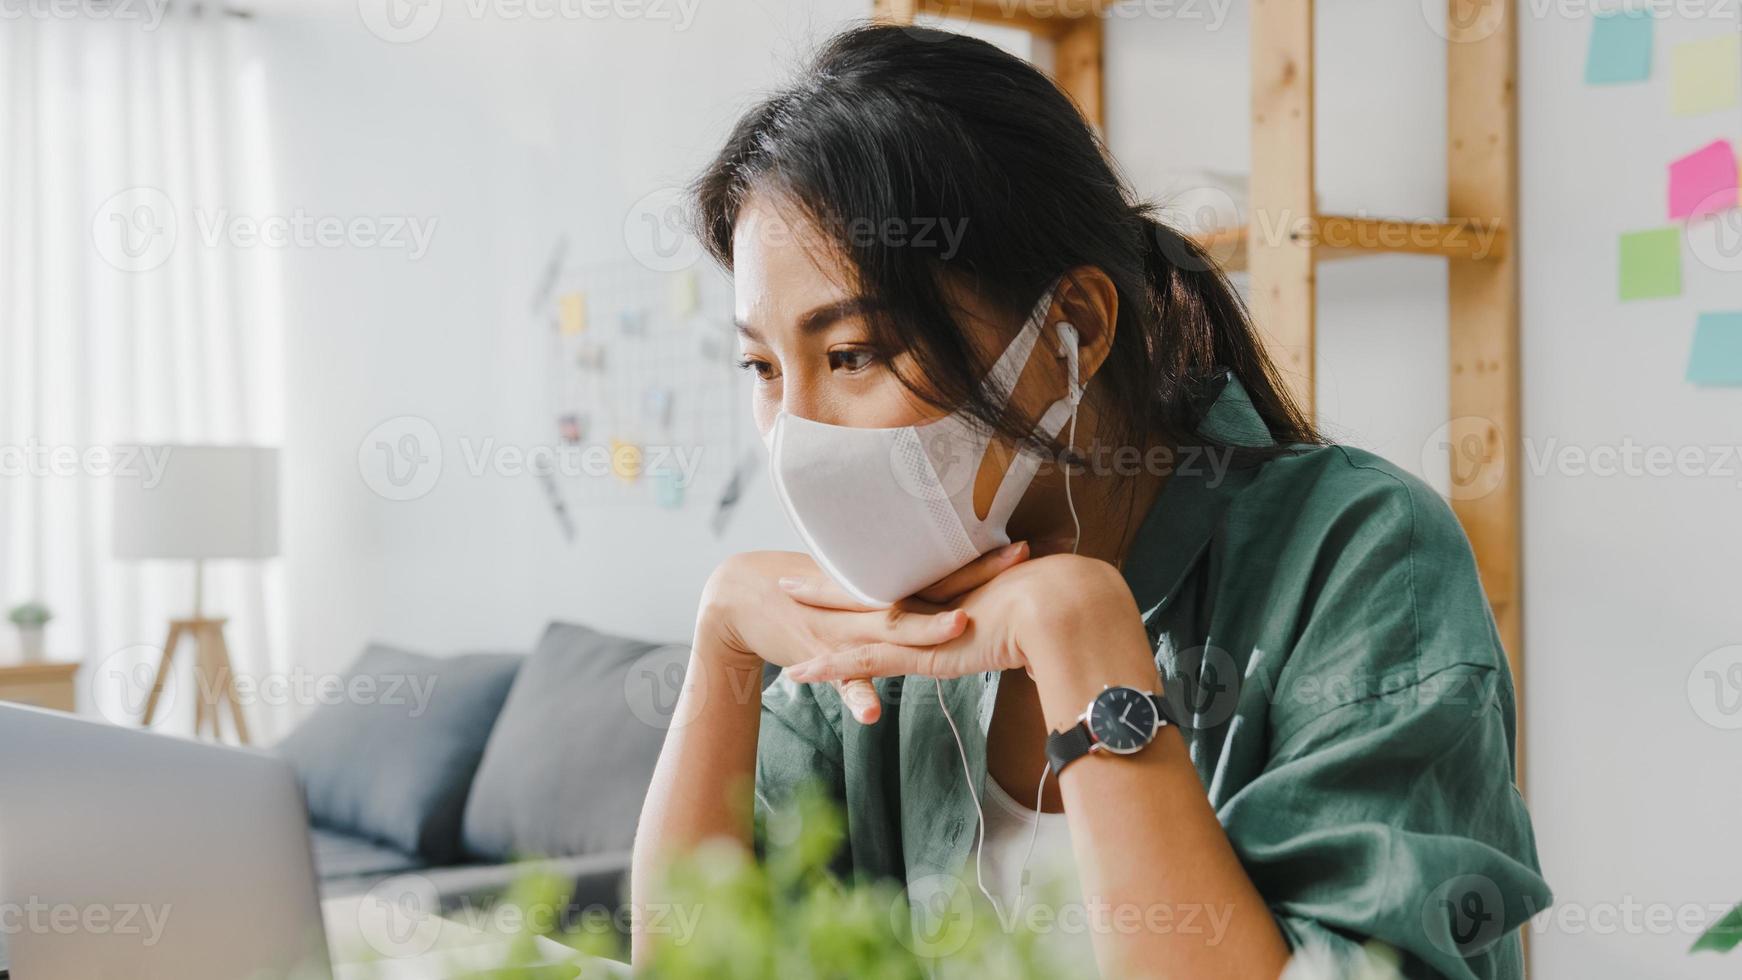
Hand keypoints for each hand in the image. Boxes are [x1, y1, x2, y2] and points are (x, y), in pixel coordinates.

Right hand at [697, 542, 1030, 722]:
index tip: (1025, 548)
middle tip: (1019, 563)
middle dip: (974, 580)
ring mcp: (846, 631)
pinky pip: (841, 680)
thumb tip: (953, 601)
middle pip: (929, 591)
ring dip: (923, 631)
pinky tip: (873, 715)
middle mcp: (870, 604)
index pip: (939, 571)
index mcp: (884, 588)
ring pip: (889, 633)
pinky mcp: (818, 657)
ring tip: (958, 629)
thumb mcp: (859, 594)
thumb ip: (901, 598)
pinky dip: (856, 696)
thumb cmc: (808, 595)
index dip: (980, 561)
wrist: (741, 596)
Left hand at [783, 553, 1152, 728]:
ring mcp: (918, 626)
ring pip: (851, 622)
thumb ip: (1024, 618)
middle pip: (863, 591)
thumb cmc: (1061, 609)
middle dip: (825, 587)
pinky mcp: (916, 653)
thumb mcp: (1034, 613)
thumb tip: (1039, 620)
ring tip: (777, 609)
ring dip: (813, 617)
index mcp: (950, 590)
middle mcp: (927, 601)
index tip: (847, 568)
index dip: (870, 575)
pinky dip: (827, 669)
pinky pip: (860, 663)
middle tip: (788, 579)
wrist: (1061, 607)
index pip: (900, 581)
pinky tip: (796, 673)